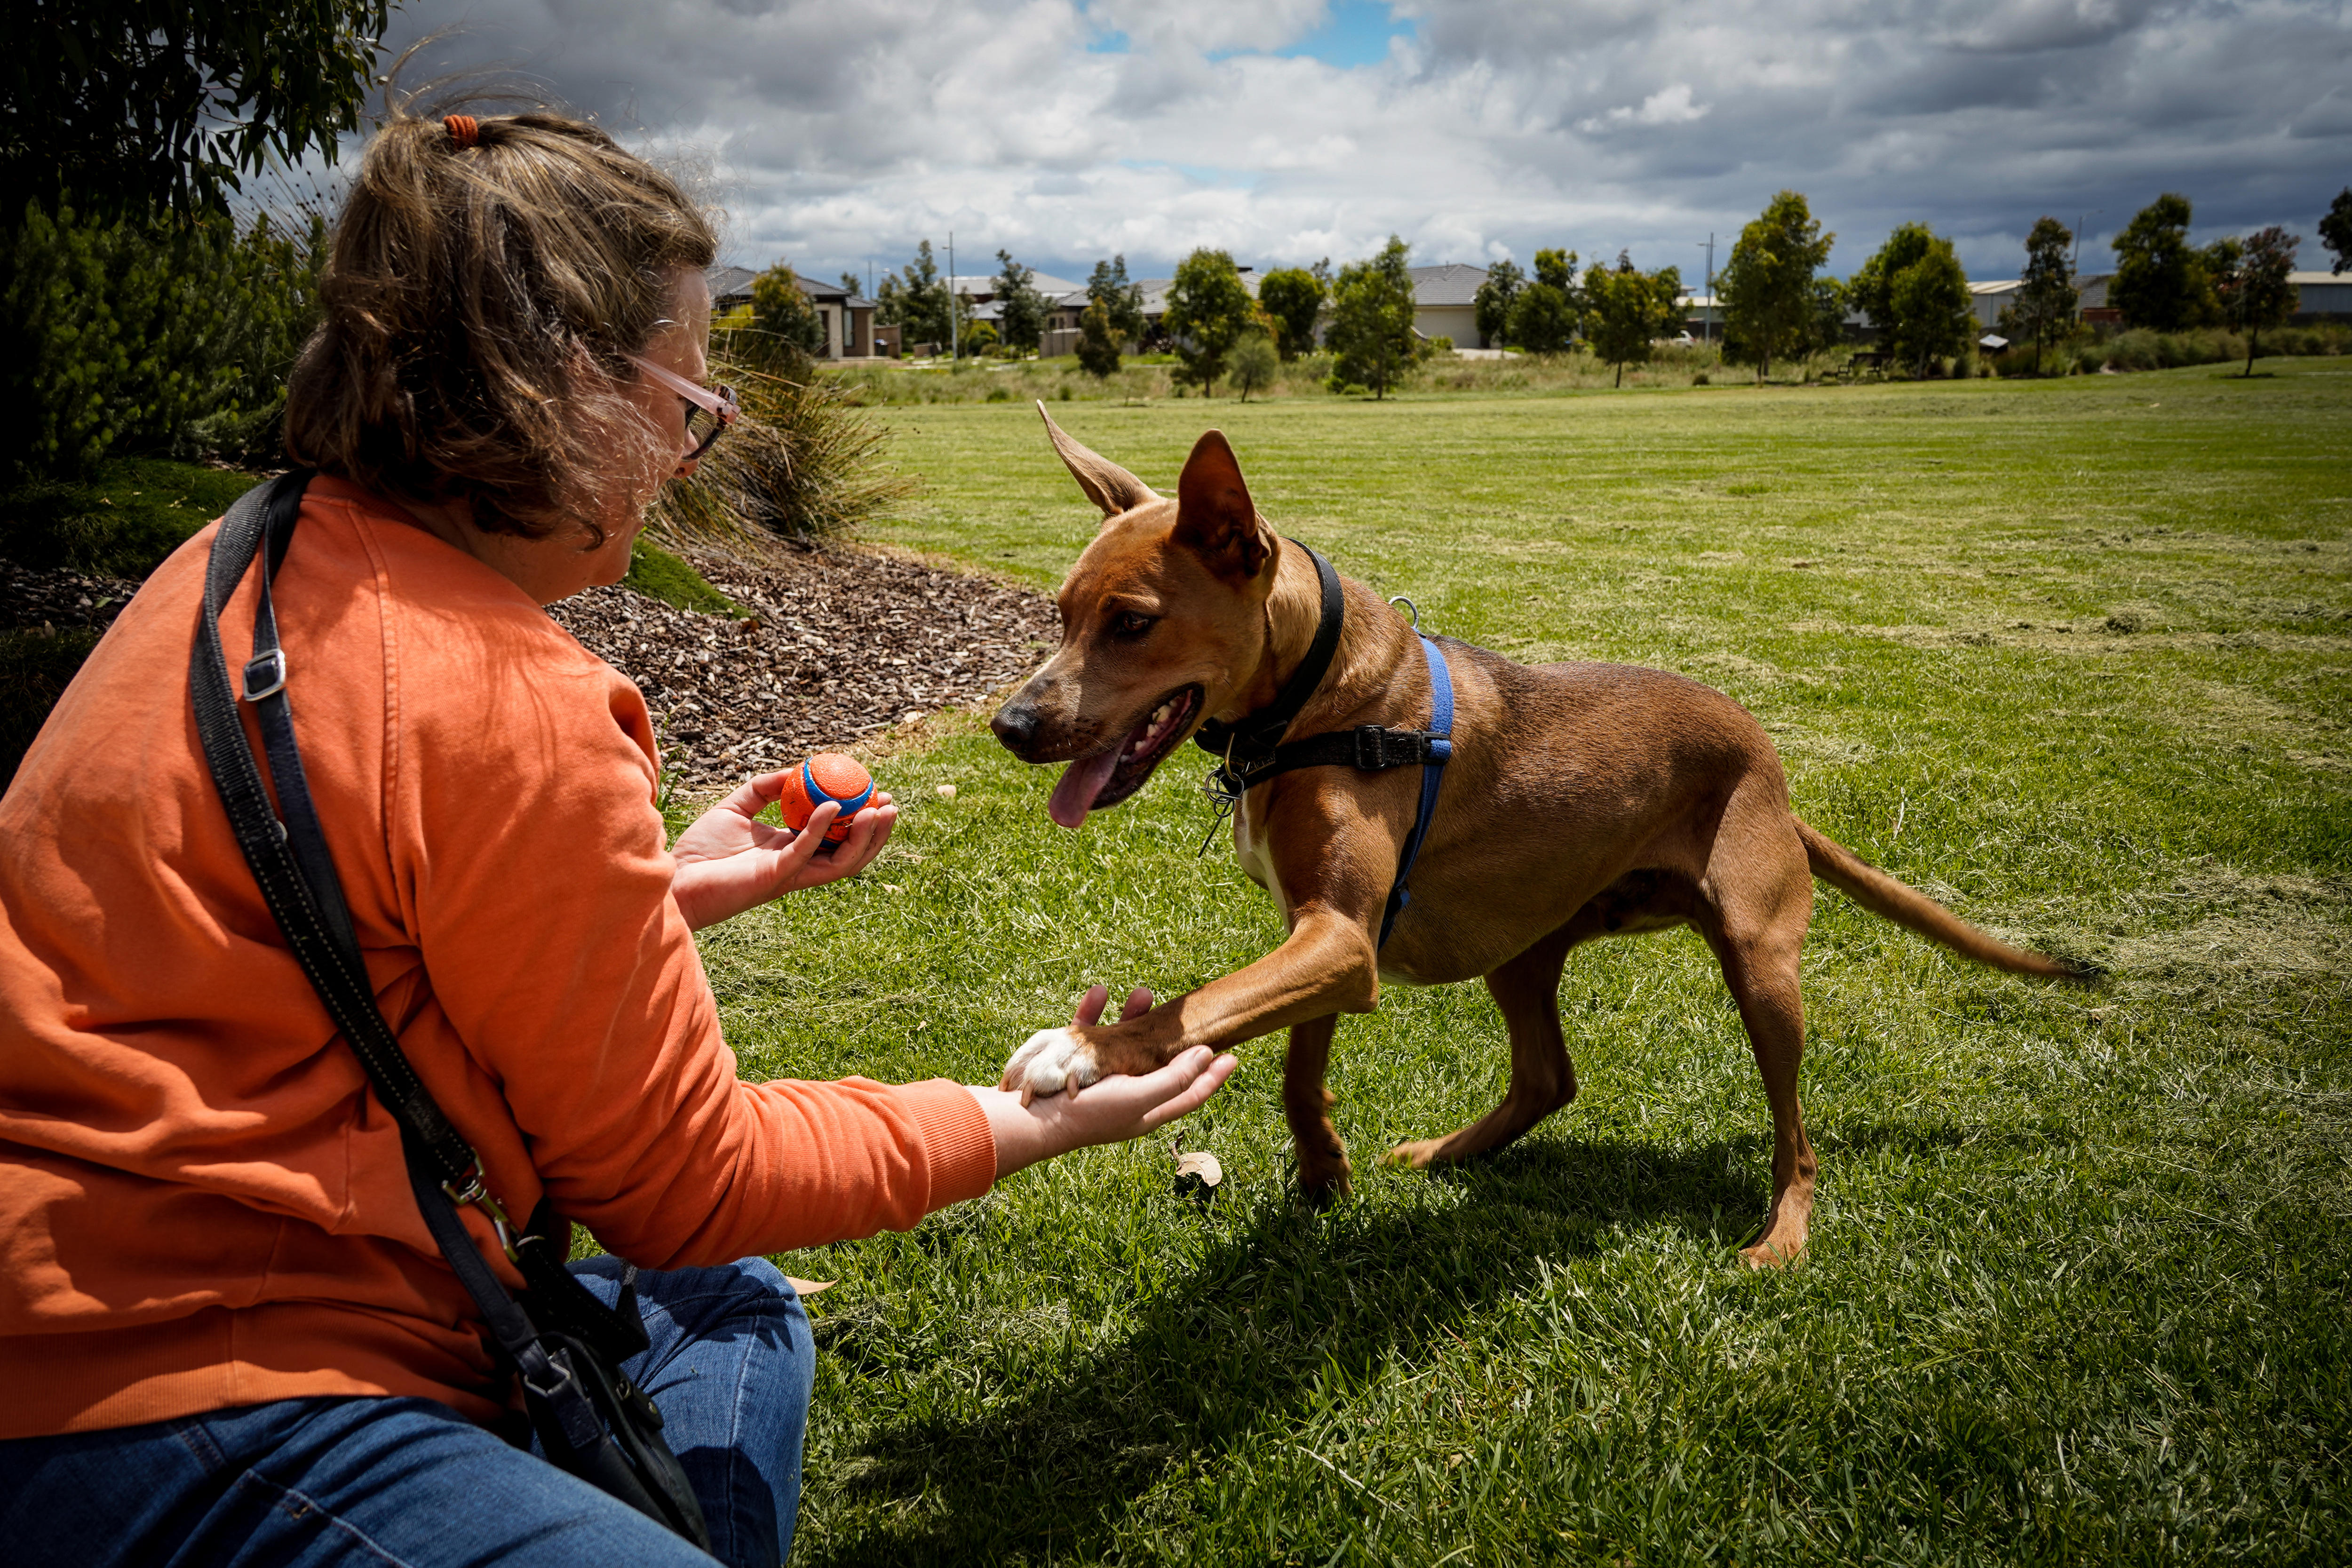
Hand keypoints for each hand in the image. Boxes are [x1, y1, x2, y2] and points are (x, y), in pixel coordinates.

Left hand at [669, 770, 897, 929]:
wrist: (674, 878)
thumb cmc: (700, 850)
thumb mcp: (736, 807)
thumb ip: (764, 789)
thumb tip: (794, 772)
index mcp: (792, 852)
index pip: (837, 838)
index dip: (861, 820)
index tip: (877, 795)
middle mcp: (798, 866)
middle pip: (850, 854)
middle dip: (875, 833)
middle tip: (890, 805)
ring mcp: (789, 873)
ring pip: (840, 862)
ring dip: (863, 838)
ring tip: (878, 811)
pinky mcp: (774, 877)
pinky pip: (806, 851)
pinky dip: (821, 828)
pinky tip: (832, 806)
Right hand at [967, 985, 1238, 1179]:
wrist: (1030, 1117)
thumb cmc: (1088, 1113)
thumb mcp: (1140, 1097)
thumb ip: (1176, 1078)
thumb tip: (1209, 1054)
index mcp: (1146, 1110)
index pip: (1190, 1094)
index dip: (1213, 1077)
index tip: (1235, 1055)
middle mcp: (1125, 1092)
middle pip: (1160, 1064)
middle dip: (1175, 1040)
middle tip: (1189, 1018)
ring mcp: (1099, 1075)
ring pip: (1125, 1041)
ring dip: (1134, 1016)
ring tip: (1143, 992)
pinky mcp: (1073, 1060)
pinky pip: (1089, 1031)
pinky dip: (1095, 1011)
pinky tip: (1099, 992)